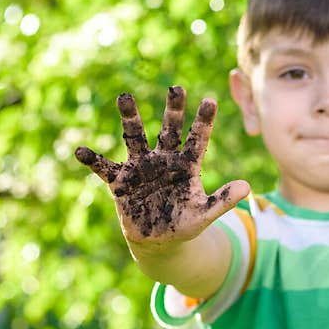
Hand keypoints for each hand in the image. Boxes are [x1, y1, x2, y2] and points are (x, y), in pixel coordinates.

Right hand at [75, 86, 249, 242]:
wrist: (159, 240)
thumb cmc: (184, 223)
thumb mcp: (205, 214)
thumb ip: (223, 200)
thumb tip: (248, 187)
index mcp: (187, 165)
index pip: (197, 139)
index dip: (203, 121)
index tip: (211, 100)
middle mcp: (163, 159)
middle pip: (169, 129)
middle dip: (173, 110)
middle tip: (176, 87)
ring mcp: (141, 168)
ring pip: (135, 137)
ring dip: (130, 118)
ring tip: (125, 96)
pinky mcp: (120, 182)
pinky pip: (104, 168)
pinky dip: (92, 160)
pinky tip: (80, 151)